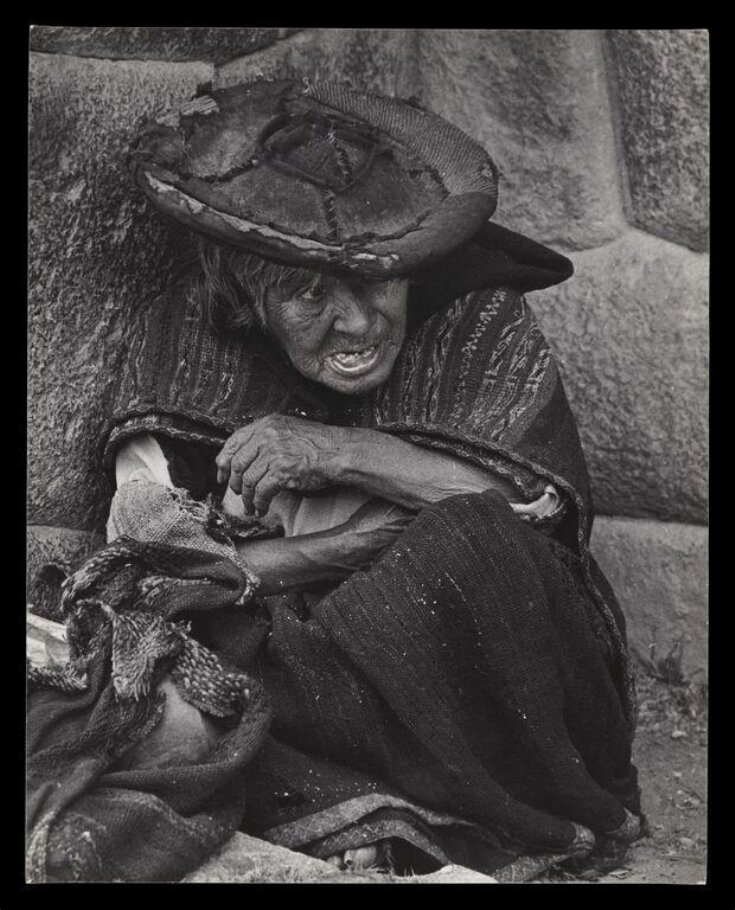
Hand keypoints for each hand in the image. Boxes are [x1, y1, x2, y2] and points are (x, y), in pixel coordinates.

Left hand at [216, 414, 353, 516]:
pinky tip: (262, 508)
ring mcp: (273, 453)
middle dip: (235, 484)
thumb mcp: (287, 430)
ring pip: (248, 481)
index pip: (233, 443)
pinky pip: (261, 492)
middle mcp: (266, 436)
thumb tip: (245, 459)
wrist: (337, 452)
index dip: (224, 462)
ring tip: (251, 507)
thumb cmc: (317, 444)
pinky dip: (259, 504)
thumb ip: (265, 439)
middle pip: (237, 464)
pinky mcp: (281, 471)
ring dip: (248, 498)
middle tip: (238, 494)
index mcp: (266, 425)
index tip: (222, 475)